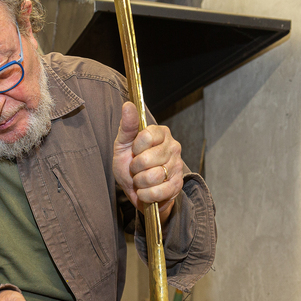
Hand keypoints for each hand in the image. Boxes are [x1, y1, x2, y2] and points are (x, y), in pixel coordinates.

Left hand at [112, 101, 182, 222]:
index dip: (135, 148)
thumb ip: (127, 126)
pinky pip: (159, 191)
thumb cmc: (129, 163)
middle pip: (148, 159)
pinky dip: (146, 195)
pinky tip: (144, 191)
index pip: (146, 136)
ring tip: (140, 180)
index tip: (133, 151)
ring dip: (140, 182)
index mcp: (161, 133)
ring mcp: (177, 166)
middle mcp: (173, 147)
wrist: (136, 188)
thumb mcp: (122, 144)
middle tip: (136, 169)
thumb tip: (128, 105)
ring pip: (153, 176)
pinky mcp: (177, 185)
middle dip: (135, 168)